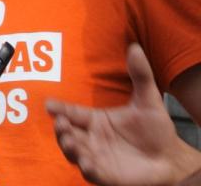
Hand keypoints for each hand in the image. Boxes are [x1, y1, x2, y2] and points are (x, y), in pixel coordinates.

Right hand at [46, 44, 200, 185]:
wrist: (171, 158)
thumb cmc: (156, 129)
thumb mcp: (148, 99)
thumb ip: (140, 74)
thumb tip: (135, 47)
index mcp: (95, 120)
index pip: (71, 112)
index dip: (58, 108)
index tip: (48, 103)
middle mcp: (91, 138)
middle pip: (67, 133)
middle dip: (60, 129)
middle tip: (61, 123)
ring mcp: (96, 157)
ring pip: (74, 153)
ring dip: (69, 147)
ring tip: (70, 140)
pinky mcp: (106, 175)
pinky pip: (91, 173)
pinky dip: (87, 168)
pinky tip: (87, 162)